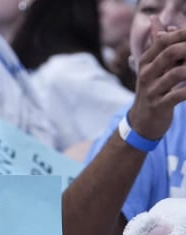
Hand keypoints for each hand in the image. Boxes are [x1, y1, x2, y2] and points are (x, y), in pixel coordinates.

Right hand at [130, 17, 185, 139]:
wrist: (141, 122)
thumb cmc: (152, 90)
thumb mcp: (151, 68)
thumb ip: (158, 46)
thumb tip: (160, 24)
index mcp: (145, 62)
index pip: (163, 40)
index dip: (182, 34)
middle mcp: (146, 74)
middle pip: (171, 52)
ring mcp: (152, 90)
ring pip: (177, 73)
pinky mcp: (159, 105)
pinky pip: (179, 94)